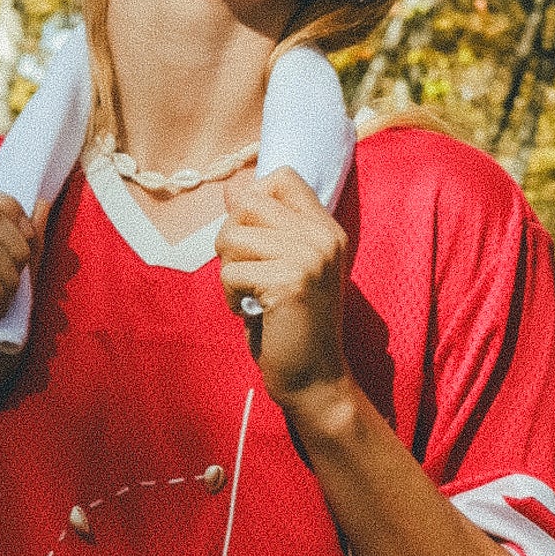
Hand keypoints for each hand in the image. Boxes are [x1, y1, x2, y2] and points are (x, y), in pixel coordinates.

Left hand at [216, 168, 351, 420]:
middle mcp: (322, 236)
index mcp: (326, 228)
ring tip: (248, 294)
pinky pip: (231, 273)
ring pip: (232, 236)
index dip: (254, 200)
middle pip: (248, 202)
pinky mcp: (289, 283)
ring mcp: (309, 257)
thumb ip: (266, 229)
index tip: (255, 240)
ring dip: (229, 269)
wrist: (315, 379)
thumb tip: (231, 191)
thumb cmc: (292, 325)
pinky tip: (250, 312)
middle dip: (231, 239)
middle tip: (245, 272)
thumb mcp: (286, 267)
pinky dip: (231, 296)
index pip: (282, 177)